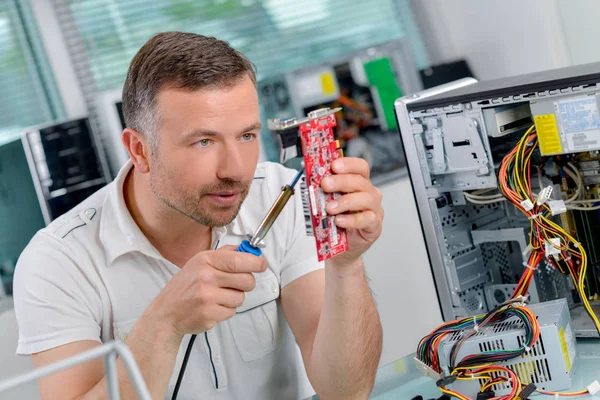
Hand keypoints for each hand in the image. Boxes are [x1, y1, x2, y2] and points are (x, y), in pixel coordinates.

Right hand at [146, 245, 265, 336]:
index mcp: (205, 260)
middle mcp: (206, 277)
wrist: (167, 312)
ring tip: (218, 297)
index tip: (262, 265)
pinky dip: (226, 310)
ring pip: (241, 297)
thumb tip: (249, 249)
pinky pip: (232, 311)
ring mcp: (207, 297)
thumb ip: (224, 254)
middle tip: (236, 284)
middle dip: (246, 283)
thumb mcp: (200, 263)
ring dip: (234, 298)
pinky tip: (213, 307)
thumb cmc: (186, 286)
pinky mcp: (209, 314)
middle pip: (246, 280)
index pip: (239, 260)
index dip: (256, 263)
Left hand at [322, 157, 383, 265]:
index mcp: (360, 183)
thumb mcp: (329, 202)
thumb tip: (311, 179)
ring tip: (330, 208)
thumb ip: (325, 191)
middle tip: (325, 185)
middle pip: (360, 182)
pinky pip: (367, 219)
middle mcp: (370, 194)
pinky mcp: (374, 226)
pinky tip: (340, 221)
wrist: (342, 246)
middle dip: (341, 181)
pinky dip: (352, 220)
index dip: (348, 164)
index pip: (360, 167)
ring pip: (365, 199)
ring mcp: (375, 209)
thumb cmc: (336, 220)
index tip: (334, 166)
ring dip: (345, 201)